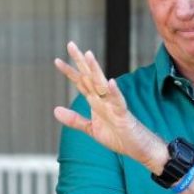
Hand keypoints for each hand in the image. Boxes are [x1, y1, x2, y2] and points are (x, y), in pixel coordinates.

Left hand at [54, 41, 167, 172]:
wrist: (138, 148)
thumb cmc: (118, 136)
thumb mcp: (91, 129)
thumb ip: (74, 120)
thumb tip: (55, 110)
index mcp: (95, 101)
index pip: (81, 82)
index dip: (69, 71)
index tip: (57, 60)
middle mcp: (103, 99)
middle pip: (90, 76)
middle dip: (80, 61)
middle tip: (70, 44)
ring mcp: (114, 105)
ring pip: (103, 84)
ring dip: (96, 70)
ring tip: (88, 55)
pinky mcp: (123, 114)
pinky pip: (119, 102)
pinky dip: (115, 93)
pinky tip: (111, 82)